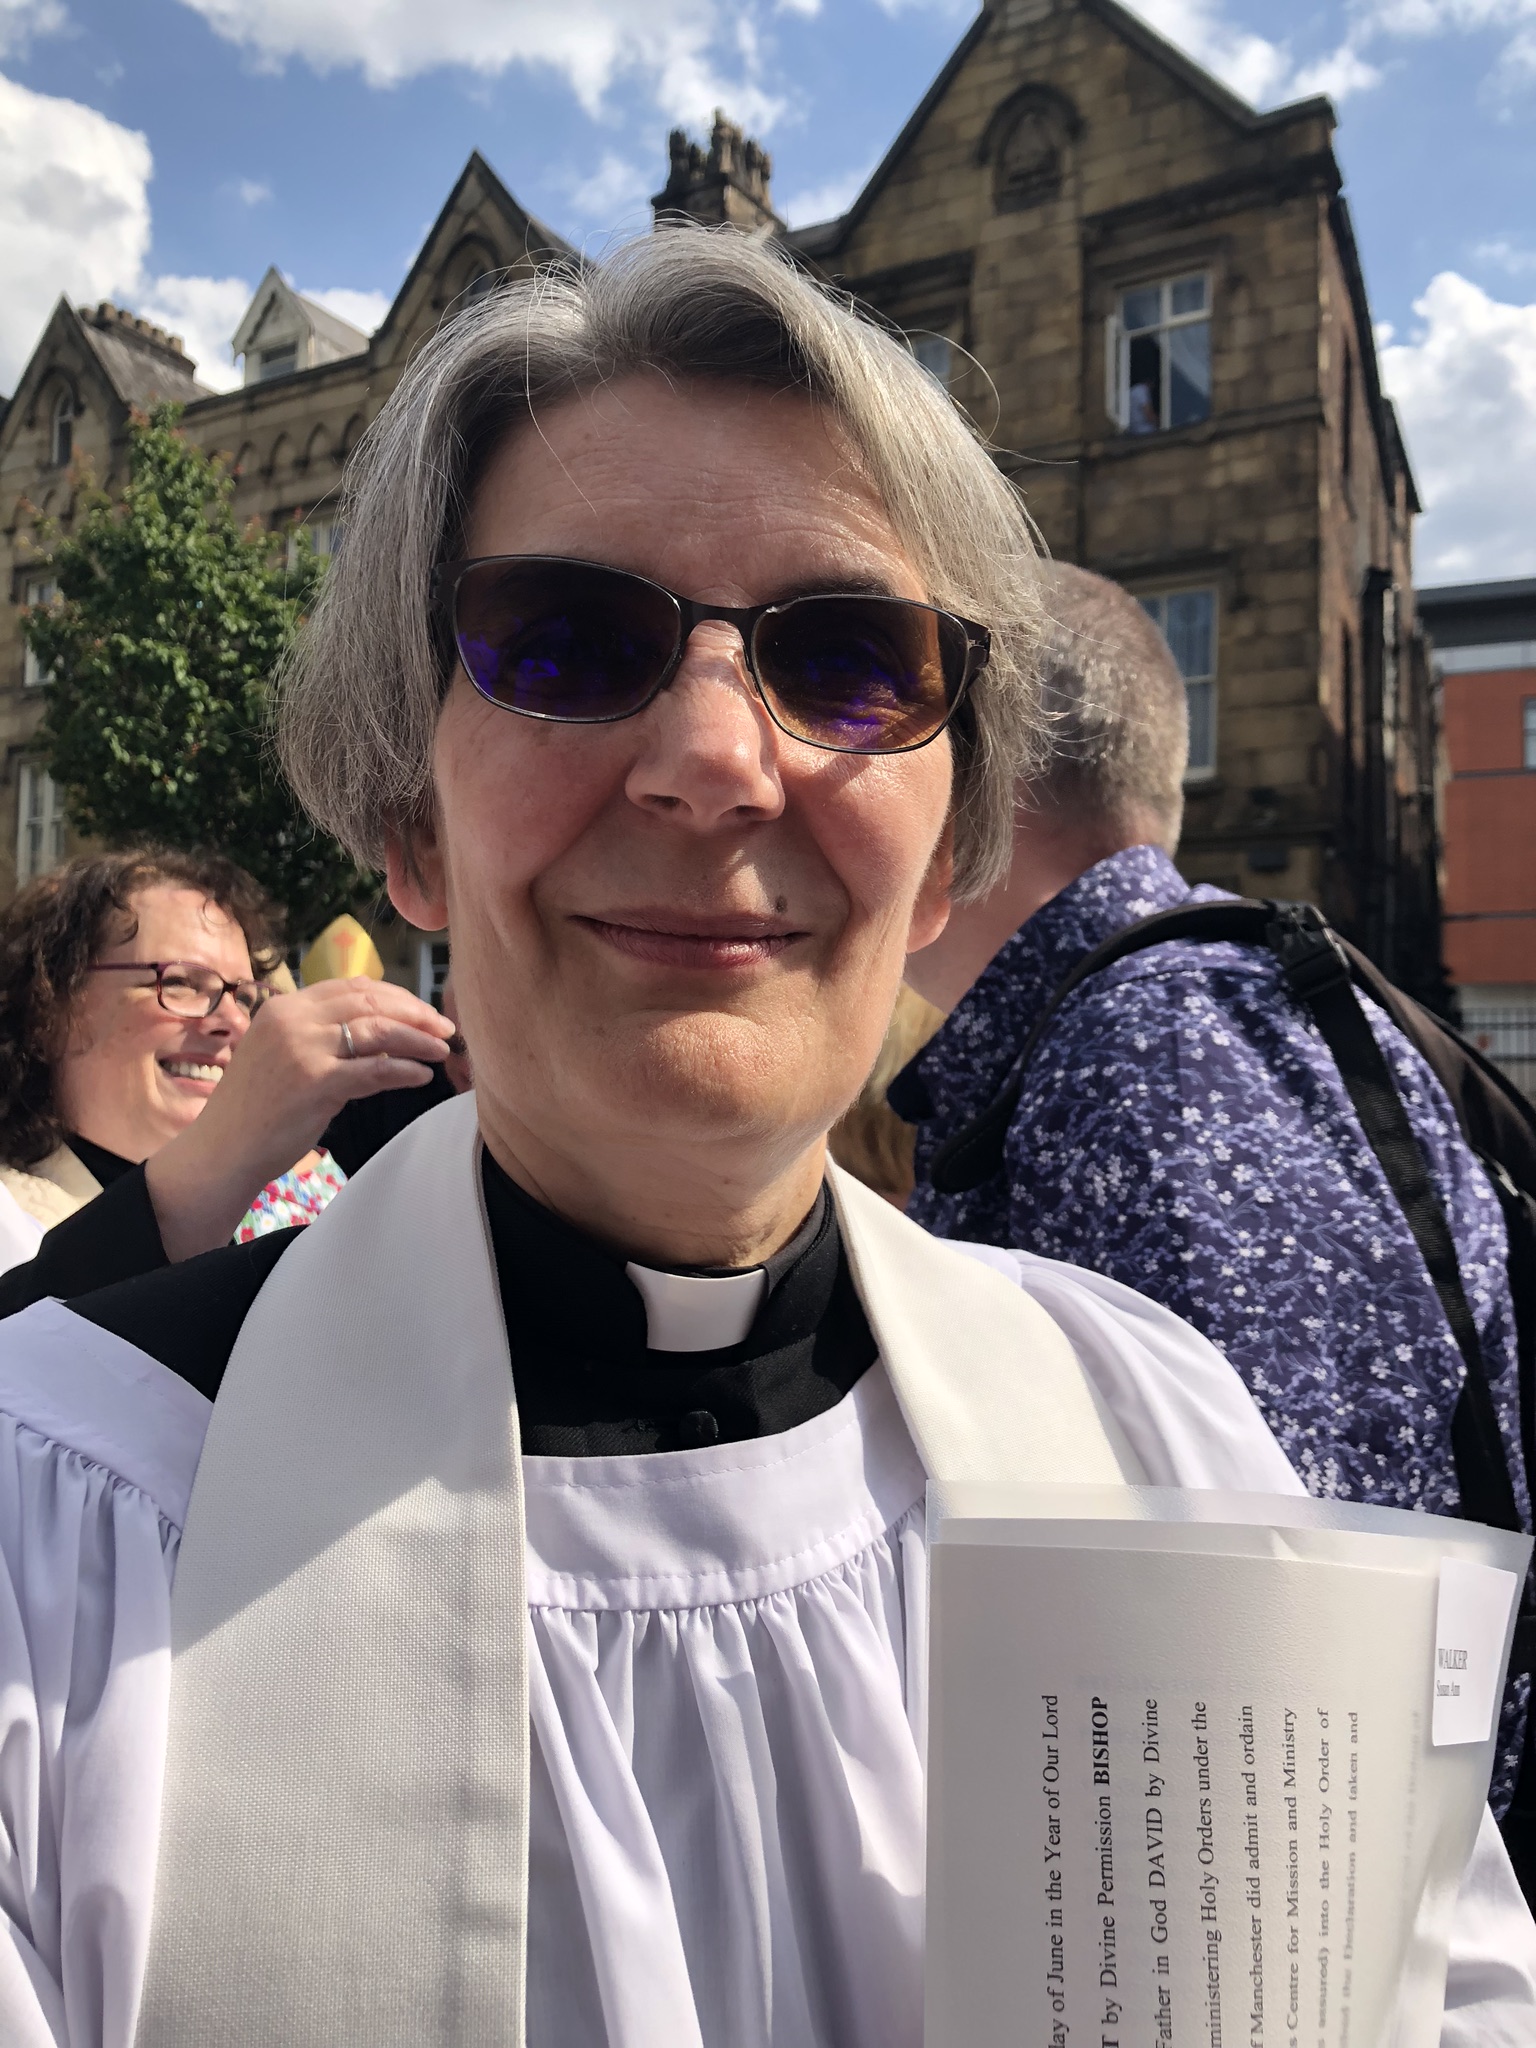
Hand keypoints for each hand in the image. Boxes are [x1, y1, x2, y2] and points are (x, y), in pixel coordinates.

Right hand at [144, 978, 454, 1260]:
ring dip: (418, 1039)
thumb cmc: (256, 1108)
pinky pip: (374, 1071)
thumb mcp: (285, 1056)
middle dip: (415, 1013)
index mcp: (284, 1007)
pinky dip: (405, 1071)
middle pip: (370, 1002)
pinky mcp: (314, 1082)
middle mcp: (291, 1020)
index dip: (395, 996)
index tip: (422, 1010)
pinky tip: (422, 1076)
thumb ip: (325, 1039)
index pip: (351, 987)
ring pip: (378, 1031)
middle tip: (445, 1028)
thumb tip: (383, 1036)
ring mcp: (302, 1049)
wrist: (222, 1149)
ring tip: (442, 1050)